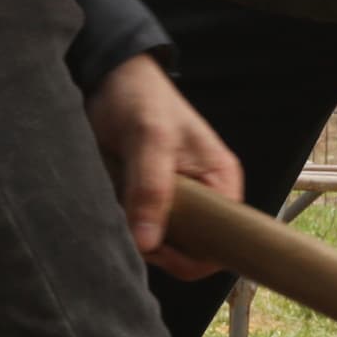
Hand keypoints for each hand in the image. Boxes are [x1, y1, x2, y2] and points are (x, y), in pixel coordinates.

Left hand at [85, 53, 244, 277]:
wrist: (111, 79)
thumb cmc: (142, 99)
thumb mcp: (149, 140)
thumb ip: (151, 189)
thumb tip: (147, 243)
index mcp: (223, 180)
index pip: (224, 242)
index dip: (193, 257)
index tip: (155, 248)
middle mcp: (207, 194)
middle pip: (195, 249)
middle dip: (163, 250)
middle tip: (131, 230)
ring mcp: (179, 199)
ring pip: (167, 242)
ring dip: (140, 237)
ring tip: (119, 213)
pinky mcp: (152, 198)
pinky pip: (145, 228)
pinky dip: (128, 228)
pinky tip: (115, 211)